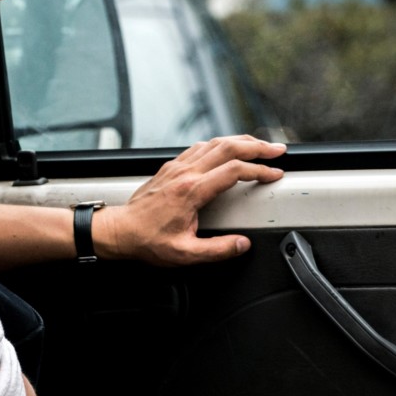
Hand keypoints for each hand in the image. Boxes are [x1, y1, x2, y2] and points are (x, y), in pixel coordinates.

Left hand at [97, 135, 285, 265]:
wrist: (118, 231)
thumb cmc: (147, 241)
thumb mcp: (185, 254)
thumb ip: (217, 250)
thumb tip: (242, 244)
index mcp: (191, 191)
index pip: (234, 171)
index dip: (259, 171)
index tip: (275, 174)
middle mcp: (184, 173)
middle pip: (226, 147)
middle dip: (256, 147)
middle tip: (277, 150)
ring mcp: (175, 167)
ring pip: (212, 143)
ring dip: (239, 141)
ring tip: (258, 146)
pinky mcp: (169, 168)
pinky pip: (198, 148)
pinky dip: (218, 144)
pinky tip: (226, 148)